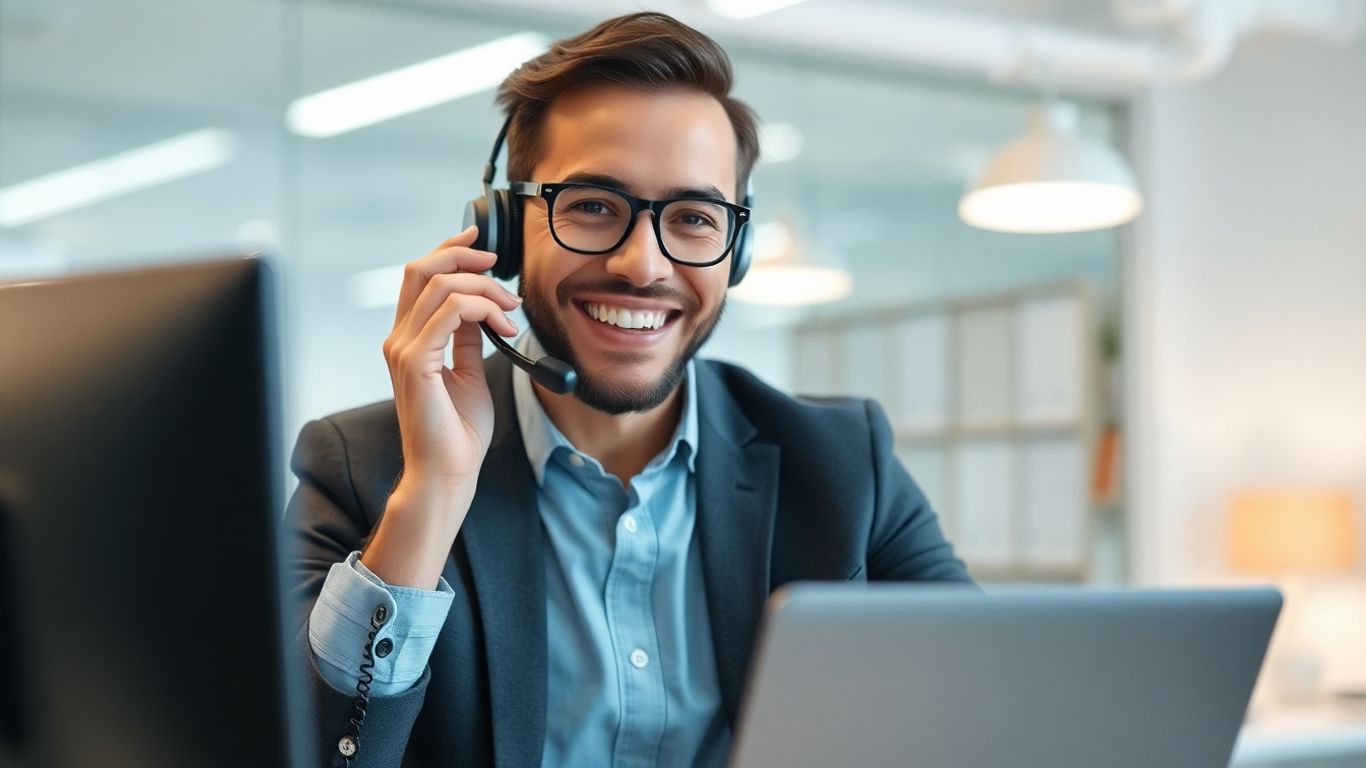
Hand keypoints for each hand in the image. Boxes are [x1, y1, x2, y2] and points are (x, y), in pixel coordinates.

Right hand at [381, 225, 520, 519]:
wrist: (448, 472)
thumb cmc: (459, 432)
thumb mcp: (468, 371)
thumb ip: (467, 337)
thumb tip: (480, 307)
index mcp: (409, 338)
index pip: (420, 275)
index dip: (449, 249)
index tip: (482, 242)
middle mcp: (400, 338)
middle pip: (421, 268)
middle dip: (464, 254)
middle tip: (499, 266)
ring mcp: (404, 349)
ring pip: (441, 285)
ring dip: (485, 288)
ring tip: (512, 310)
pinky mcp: (416, 363)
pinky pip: (449, 312)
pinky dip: (482, 308)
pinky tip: (505, 327)